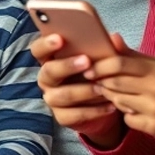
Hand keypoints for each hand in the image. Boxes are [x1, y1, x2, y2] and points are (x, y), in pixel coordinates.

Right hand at [31, 32, 124, 147]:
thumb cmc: (98, 72)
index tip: (60, 38)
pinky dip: (94, 111)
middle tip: (87, 61)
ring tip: (102, 88)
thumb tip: (115, 38)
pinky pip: (74, 115)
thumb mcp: (104, 59)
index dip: (45, 44)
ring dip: (83, 91)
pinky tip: (110, 105)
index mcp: (51, 58)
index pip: (38, 49)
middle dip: (67, 66)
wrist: (104, 102)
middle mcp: (47, 78)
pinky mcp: (62, 116)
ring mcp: (52, 98)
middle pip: (48, 71)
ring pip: (62, 95)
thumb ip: (108, 49)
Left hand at [87, 36, 154, 140]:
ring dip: (114, 97)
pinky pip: (128, 120)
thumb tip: (112, 38)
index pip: (119, 64)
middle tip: (98, 79)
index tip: (90, 67)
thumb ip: (136, 55)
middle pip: (114, 84)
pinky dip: (127, 113)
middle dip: (102, 81)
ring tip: (120, 91)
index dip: (100, 65)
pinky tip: (136, 107)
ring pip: (119, 103)